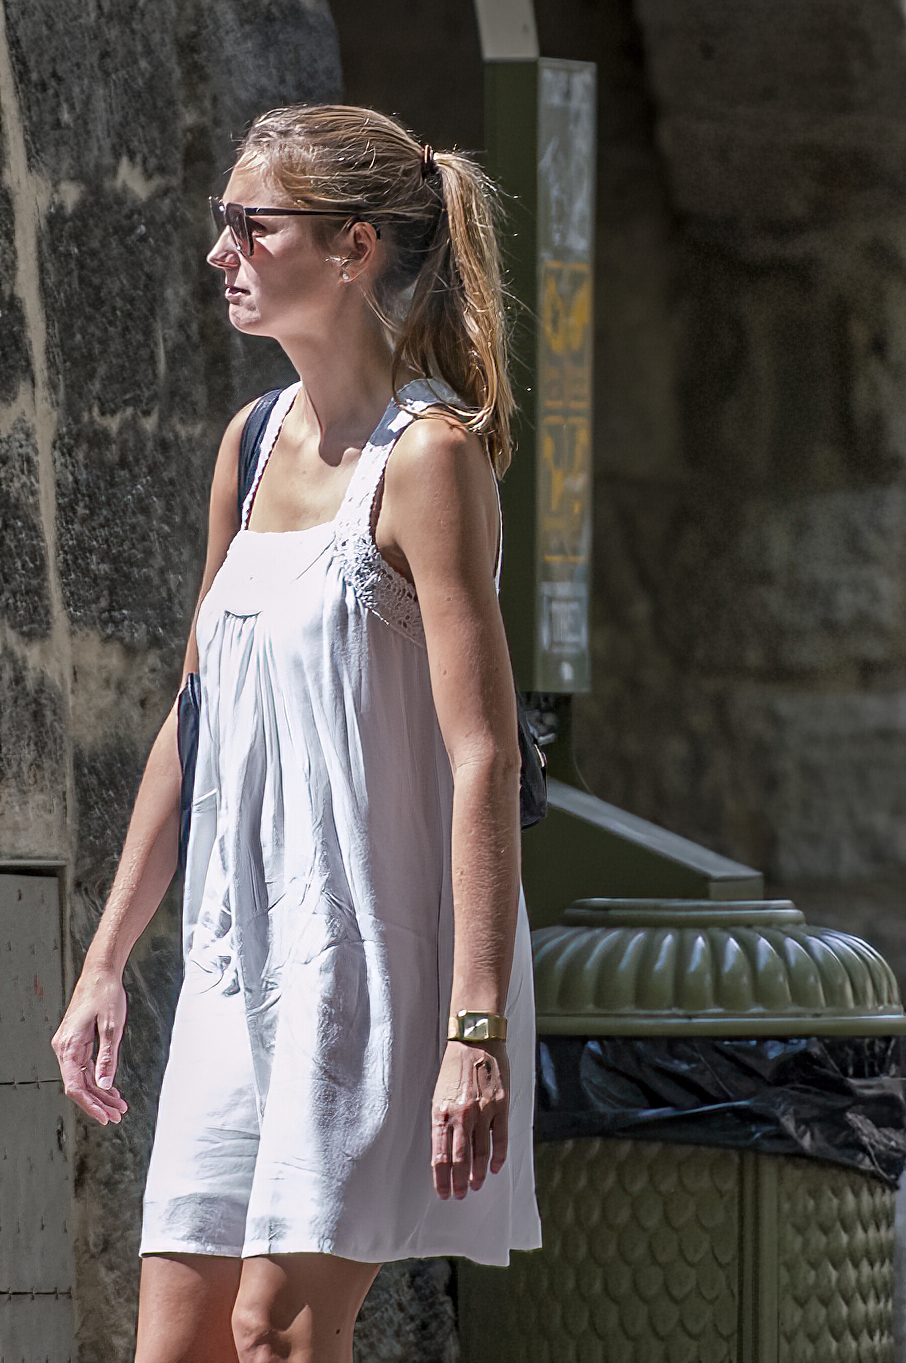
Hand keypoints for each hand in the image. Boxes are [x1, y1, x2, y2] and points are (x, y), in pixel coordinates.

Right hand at [51, 966, 128, 1124]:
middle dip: (98, 1102)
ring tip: (118, 1105)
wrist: (101, 973)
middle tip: (117, 1115)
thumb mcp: (112, 1027)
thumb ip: (108, 1058)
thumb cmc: (105, 994)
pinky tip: (111, 1088)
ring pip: (83, 1077)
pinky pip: (86, 1066)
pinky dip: (99, 1078)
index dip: (90, 1105)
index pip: (75, 1086)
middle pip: (79, 1085)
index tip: (105, 1117)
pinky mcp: (78, 1041)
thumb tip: (105, 1085)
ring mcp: (70, 1045)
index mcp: (68, 1046)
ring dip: (100, 1092)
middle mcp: (65, 1048)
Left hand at [431, 1038, 508, 1199]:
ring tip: (475, 1186)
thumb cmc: (454, 1069)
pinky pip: (500, 1139)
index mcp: (441, 1112)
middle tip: (459, 1195)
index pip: (440, 1156)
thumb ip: (441, 1123)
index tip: (443, 1194)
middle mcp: (461, 1115)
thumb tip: (444, 1153)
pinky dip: (497, 1158)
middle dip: (458, 1183)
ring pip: (480, 1153)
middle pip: (459, 1160)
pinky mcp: (501, 1106)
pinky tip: (493, 1169)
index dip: (441, 1179)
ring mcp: (482, 1111)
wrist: (476, 1041)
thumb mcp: (439, 1095)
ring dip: (477, 1175)